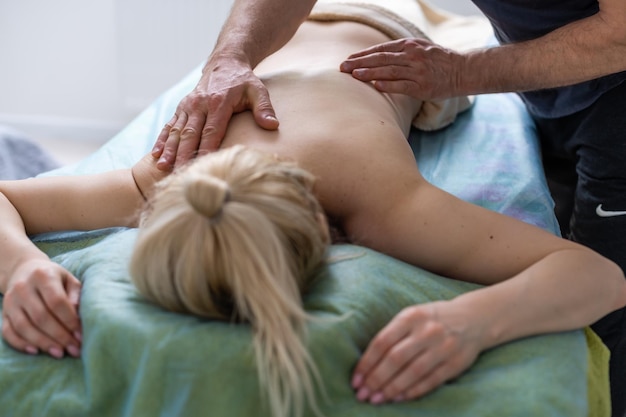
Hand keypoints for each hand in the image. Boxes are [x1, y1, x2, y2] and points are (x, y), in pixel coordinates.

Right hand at [2, 259, 81, 358]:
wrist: (25, 270)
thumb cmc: (54, 278)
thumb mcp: (69, 279)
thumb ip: (75, 294)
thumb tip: (78, 313)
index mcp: (43, 276)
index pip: (56, 301)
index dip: (69, 320)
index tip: (80, 335)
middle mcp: (23, 287)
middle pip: (41, 316)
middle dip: (59, 336)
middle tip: (74, 349)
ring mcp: (10, 301)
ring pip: (24, 326)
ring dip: (43, 343)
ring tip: (60, 353)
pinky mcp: (3, 313)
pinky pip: (8, 332)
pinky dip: (21, 344)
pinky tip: (36, 351)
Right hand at [152, 57, 279, 170]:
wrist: (225, 63)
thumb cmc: (244, 81)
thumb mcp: (258, 91)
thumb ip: (264, 108)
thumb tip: (272, 125)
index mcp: (218, 103)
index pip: (211, 131)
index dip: (206, 149)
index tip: (202, 166)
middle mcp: (199, 104)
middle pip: (190, 134)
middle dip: (183, 155)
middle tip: (179, 174)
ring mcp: (188, 106)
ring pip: (177, 131)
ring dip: (169, 150)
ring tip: (163, 168)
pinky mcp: (182, 107)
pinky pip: (170, 125)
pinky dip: (162, 140)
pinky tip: (156, 155)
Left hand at [340, 38, 462, 100]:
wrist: (462, 70)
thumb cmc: (439, 61)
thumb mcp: (420, 49)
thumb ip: (401, 53)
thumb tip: (378, 58)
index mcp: (409, 46)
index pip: (380, 50)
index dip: (363, 55)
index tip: (348, 60)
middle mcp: (411, 56)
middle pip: (380, 59)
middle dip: (360, 63)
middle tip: (343, 67)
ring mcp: (417, 71)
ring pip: (389, 71)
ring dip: (369, 73)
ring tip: (354, 75)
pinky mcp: (422, 87)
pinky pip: (401, 86)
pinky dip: (387, 85)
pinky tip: (375, 86)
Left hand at [351, 301, 482, 403]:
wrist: (474, 318)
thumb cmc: (432, 319)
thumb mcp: (412, 316)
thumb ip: (392, 334)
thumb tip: (367, 363)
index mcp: (411, 316)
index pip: (382, 342)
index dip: (367, 363)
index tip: (356, 379)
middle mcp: (426, 331)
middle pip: (395, 359)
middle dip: (376, 379)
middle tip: (362, 394)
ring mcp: (443, 347)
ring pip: (412, 372)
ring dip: (392, 389)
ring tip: (377, 399)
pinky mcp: (455, 363)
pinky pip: (430, 381)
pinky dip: (413, 391)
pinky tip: (399, 398)